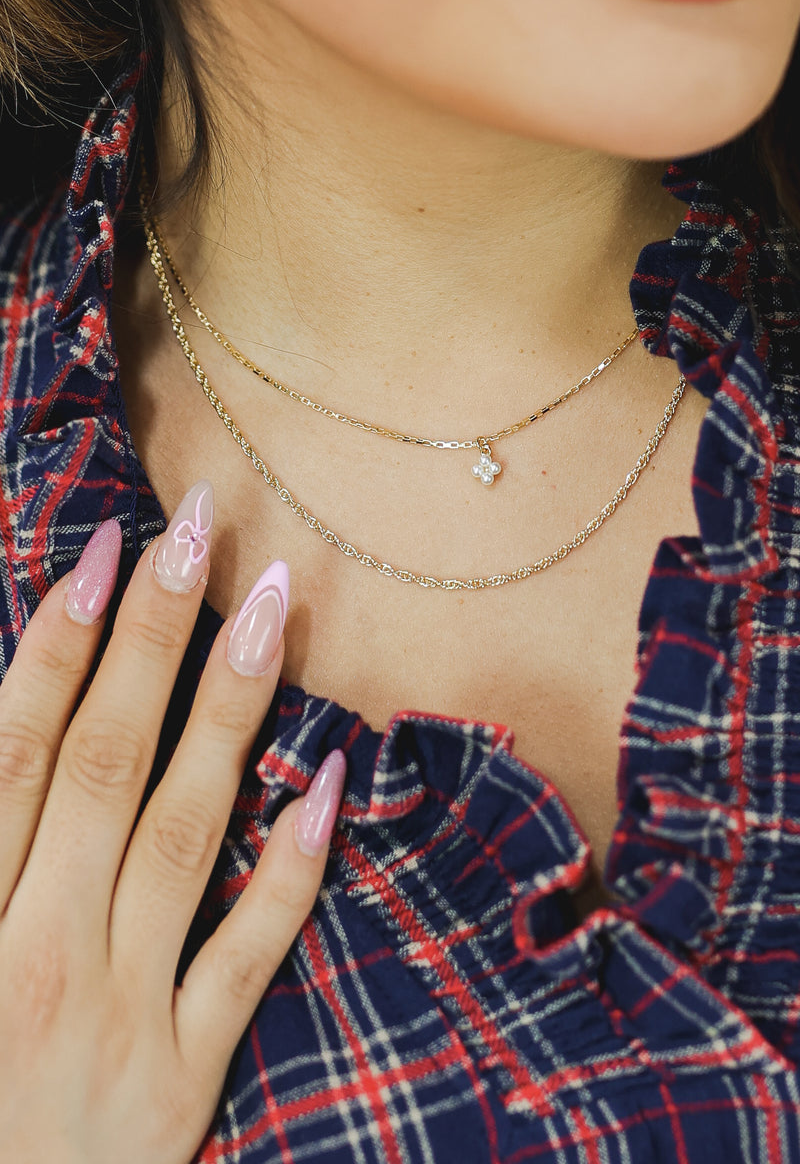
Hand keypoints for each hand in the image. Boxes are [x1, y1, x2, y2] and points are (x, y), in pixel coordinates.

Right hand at [0, 480, 344, 1163]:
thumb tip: (7, 746)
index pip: (16, 754)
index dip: (59, 645)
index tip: (106, 550)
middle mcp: (40, 954)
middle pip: (103, 763)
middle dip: (149, 639)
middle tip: (195, 533)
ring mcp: (124, 1013)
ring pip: (183, 830)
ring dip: (228, 711)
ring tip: (269, 608)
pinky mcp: (185, 1072)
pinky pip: (249, 953)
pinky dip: (289, 868)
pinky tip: (328, 779)